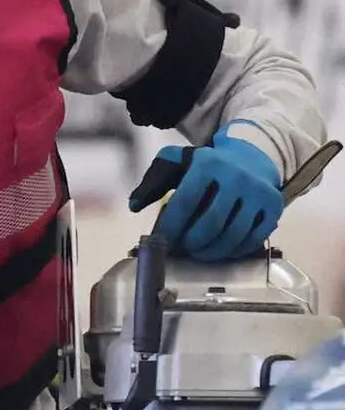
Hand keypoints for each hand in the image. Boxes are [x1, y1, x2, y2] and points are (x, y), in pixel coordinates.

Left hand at [129, 124, 282, 260]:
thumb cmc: (207, 166)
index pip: (185, 202)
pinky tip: (220, 249)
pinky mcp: (274, 208)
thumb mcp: (178, 163)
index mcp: (208, 164)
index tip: (161, 240)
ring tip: (198, 252)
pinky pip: (251, 240)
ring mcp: (258, 193)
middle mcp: (236, 177)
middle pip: (211, 224)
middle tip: (183, 248)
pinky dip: (233, 251)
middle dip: (192, 242)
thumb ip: (154, 182)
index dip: (171, 226)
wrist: (250, 158)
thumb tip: (134, 205)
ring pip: (233, 236)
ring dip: (211, 251)